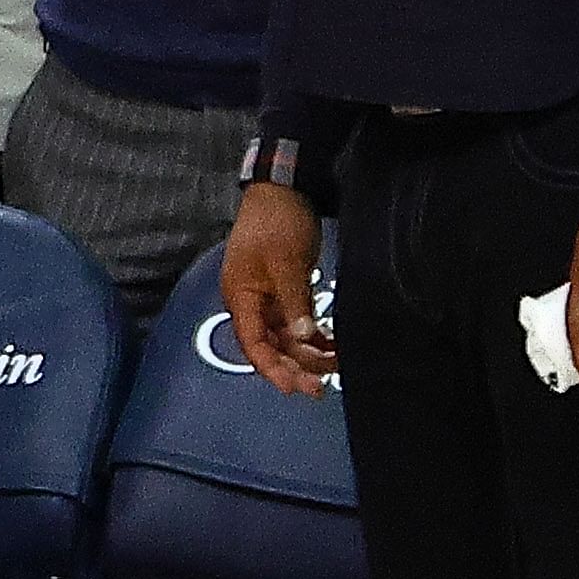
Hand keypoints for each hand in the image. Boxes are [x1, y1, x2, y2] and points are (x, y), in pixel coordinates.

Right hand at [214, 182, 332, 394]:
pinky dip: (313, 337)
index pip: (253, 344)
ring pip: (287, 339)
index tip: (294, 388)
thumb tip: (301, 338)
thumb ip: (293, 302)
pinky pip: (297, 324)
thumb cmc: (277, 223)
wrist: (284, 191)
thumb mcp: (285, 262)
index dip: (271, 369)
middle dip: (294, 368)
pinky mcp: (286, 292)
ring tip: (337, 364)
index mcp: (241, 296)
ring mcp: (269, 298)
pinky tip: (333, 346)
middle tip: (321, 388)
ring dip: (308, 354)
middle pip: (271, 347)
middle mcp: (252, 303)